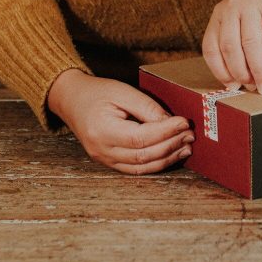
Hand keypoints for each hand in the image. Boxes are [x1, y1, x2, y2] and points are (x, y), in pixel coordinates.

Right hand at [48, 69, 194, 174]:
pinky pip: (136, 169)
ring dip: (168, 158)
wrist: (71, 100)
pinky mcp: (109, 162)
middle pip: (143, 155)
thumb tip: (171, 122)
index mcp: (102, 130)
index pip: (140, 137)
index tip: (184, 122)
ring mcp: (104, 159)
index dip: (166, 132)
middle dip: (171, 145)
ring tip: (186, 146)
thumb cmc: (97, 92)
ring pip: (142, 167)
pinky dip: (156, 164)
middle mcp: (102, 150)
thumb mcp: (122, 91)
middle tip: (190, 134)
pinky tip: (172, 154)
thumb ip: (147, 108)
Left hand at [202, 0, 261, 94]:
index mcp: (220, 13)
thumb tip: (239, 83)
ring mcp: (253, 2)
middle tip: (254, 89)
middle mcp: (232, 5)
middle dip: (241, 73)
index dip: (220, 71)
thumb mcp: (248, 27)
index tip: (232, 87)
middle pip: (230, 47)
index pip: (211, 47)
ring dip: (259, 72)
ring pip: (252, 45)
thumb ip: (240, 49)